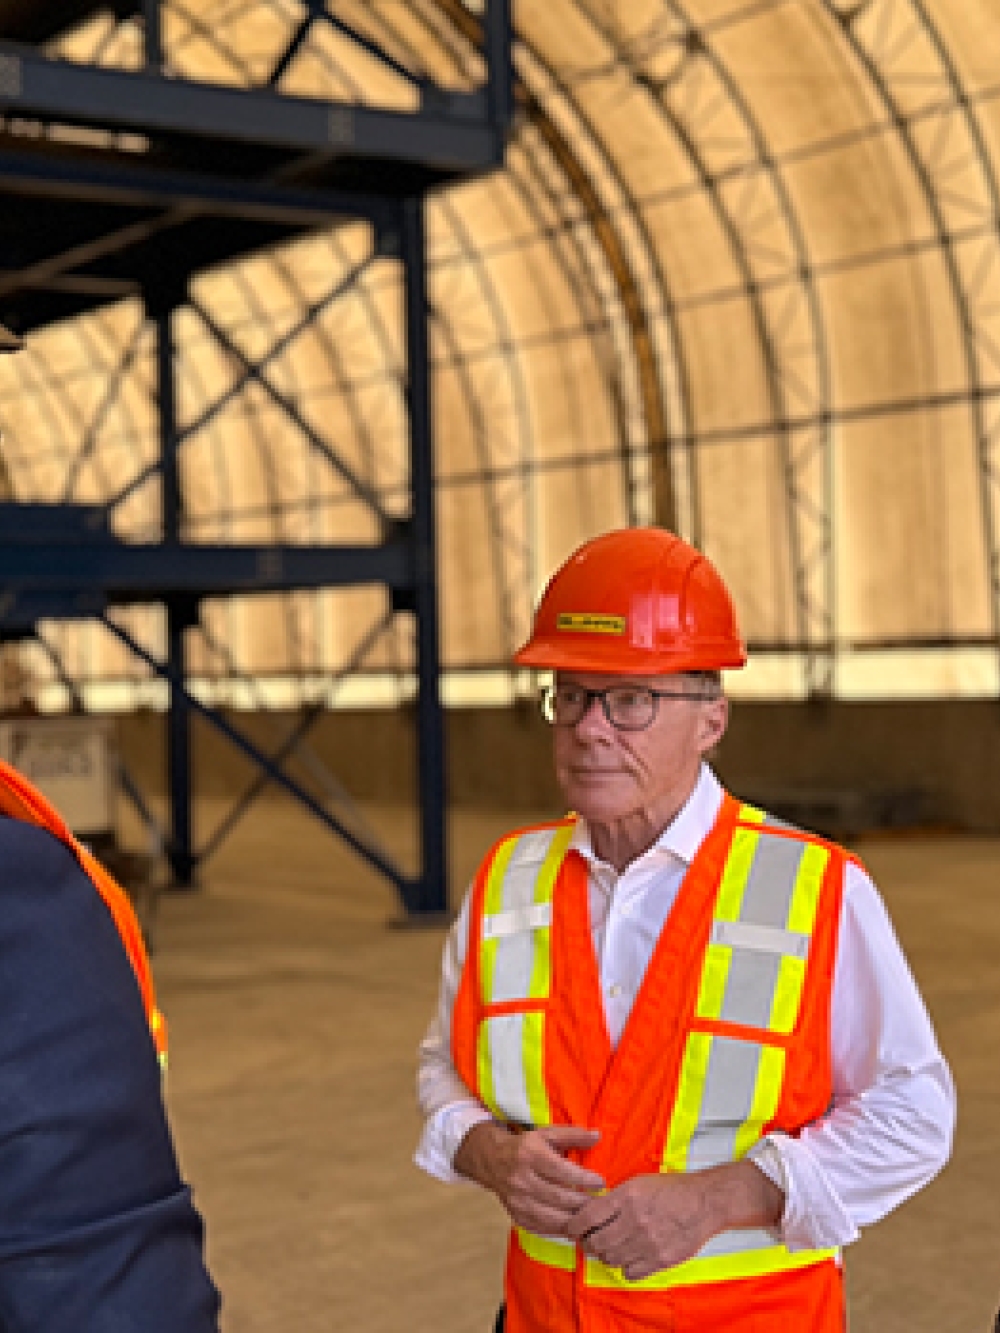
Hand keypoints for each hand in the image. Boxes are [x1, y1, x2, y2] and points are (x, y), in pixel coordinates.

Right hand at [455, 1122, 604, 1236]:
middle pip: (558, 1197)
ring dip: (575, 1220)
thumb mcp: (547, 1134)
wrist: (493, 1161)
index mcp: (530, 1155)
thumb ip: (573, 1135)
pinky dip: (560, 1230)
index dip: (583, 1179)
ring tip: (592, 1218)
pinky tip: (575, 1227)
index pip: (561, 1171)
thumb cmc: (526, 1146)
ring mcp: (517, 1201)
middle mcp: (522, 1179)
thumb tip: (598, 1136)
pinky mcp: (516, 1216)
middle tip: (602, 1204)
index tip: (601, 1182)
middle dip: (583, 1203)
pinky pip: (542, 1229)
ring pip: (551, 1218)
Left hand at [565, 1173, 714, 1279]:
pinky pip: (630, 1273)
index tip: (570, 1229)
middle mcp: (635, 1220)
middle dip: (589, 1243)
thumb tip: (589, 1212)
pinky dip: (625, 1268)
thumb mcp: (638, 1183)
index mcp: (627, 1197)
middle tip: (591, 1240)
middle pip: (596, 1242)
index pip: (588, 1216)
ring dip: (607, 1255)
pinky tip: (630, 1257)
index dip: (574, 1225)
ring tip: (612, 1247)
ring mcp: (648, 1242)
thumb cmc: (670, 1189)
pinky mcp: (661, 1260)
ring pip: (611, 1259)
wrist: (705, 1202)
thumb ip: (614, 1198)